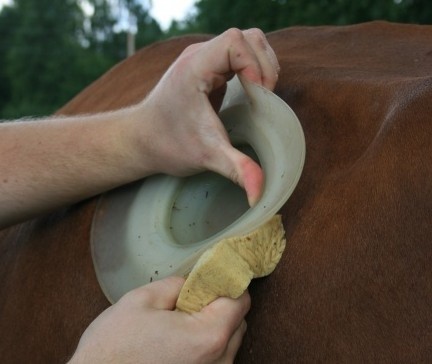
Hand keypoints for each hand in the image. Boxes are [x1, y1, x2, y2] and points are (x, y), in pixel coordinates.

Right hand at [68, 276, 250, 363]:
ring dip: (212, 325)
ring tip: (179, 321)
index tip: (213, 276)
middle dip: (219, 304)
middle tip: (191, 297)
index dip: (227, 282)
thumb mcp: (142, 300)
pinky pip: (216, 357)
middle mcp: (218, 362)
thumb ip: (177, 284)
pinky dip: (204, 344)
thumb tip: (194, 280)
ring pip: (228, 341)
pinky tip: (177, 340)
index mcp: (208, 337)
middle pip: (237, 321)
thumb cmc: (114, 350)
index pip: (240, 300)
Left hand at [131, 28, 279, 205]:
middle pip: (247, 38)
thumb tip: (259, 195)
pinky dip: (253, 69)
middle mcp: (198, 57)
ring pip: (246, 42)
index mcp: (195, 67)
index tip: (258, 93)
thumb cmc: (168, 144)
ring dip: (261, 65)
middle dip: (264, 65)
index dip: (255, 64)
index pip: (235, 42)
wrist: (142, 140)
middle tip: (264, 96)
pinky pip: (239, 55)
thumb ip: (236, 170)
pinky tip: (251, 93)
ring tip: (261, 94)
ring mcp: (202, 60)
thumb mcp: (206, 156)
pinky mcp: (207, 69)